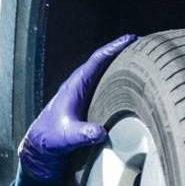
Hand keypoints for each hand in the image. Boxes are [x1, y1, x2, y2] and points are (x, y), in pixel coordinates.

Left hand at [18, 33, 136, 180]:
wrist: (41, 146)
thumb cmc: (51, 139)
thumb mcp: (67, 137)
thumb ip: (83, 134)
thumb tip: (100, 132)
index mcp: (75, 86)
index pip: (96, 61)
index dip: (113, 48)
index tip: (130, 39)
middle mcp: (79, 86)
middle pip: (103, 63)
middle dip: (122, 53)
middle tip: (143, 46)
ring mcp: (82, 94)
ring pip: (103, 74)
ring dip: (120, 66)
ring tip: (140, 61)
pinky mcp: (85, 103)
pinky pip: (103, 86)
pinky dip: (115, 81)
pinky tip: (128, 85)